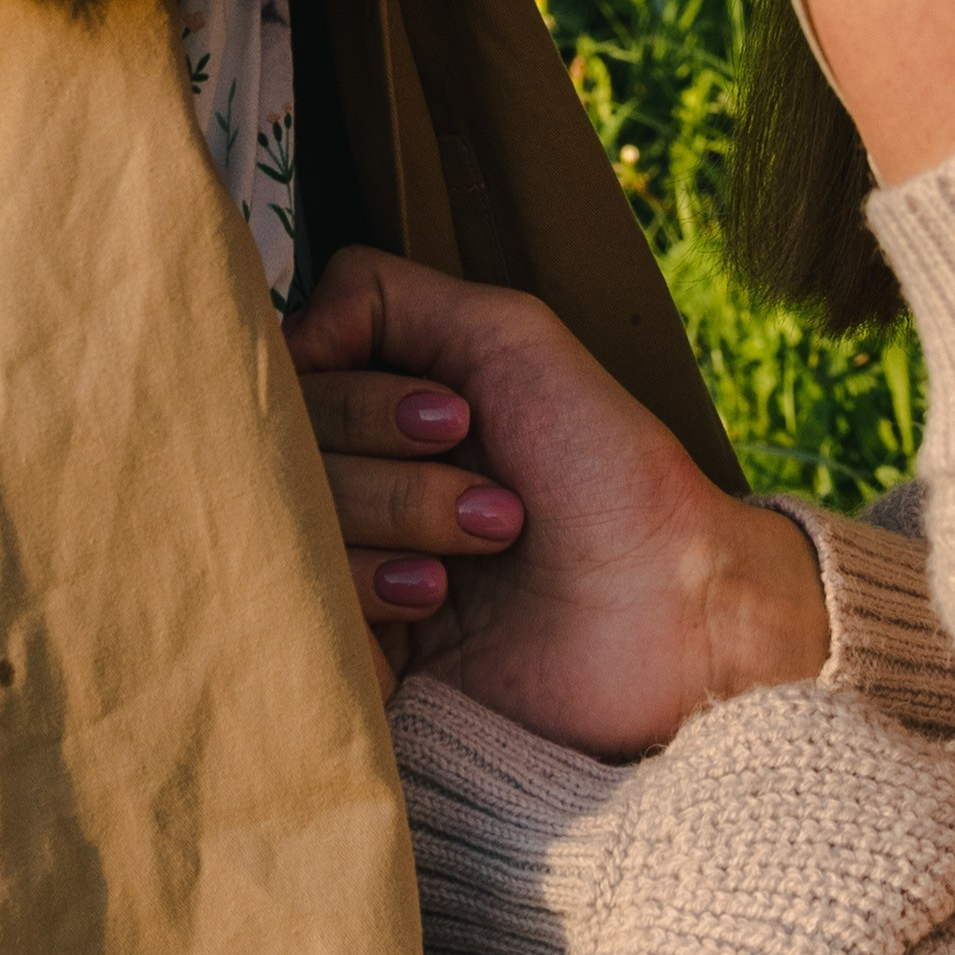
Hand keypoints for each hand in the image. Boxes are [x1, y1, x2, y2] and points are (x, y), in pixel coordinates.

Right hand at [286, 248, 827, 756]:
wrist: (672, 609)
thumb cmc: (604, 465)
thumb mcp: (507, 334)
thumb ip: (380, 297)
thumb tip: (282, 334)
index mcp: (380, 409)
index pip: (287, 391)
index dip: (359, 402)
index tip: (455, 418)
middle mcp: (356, 483)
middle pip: (285, 462)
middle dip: (399, 475)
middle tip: (497, 499)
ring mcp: (355, 572)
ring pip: (293, 534)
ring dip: (403, 528)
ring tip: (488, 548)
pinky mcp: (361, 658)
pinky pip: (298, 616)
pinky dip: (370, 597)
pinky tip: (437, 606)